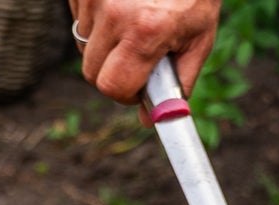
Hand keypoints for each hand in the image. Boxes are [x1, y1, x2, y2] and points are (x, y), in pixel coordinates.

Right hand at [72, 0, 219, 105]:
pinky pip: (80, 19)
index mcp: (145, 30)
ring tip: (131, 23)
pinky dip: (97, 20)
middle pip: (92, 72)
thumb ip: (177, 84)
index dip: (125, 94)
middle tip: (136, 55)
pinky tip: (120, 6)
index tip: (138, 85)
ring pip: (84, 45)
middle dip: (112, 71)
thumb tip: (151, 120)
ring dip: (104, 44)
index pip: (112, 87)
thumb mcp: (198, 38)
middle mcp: (115, 11)